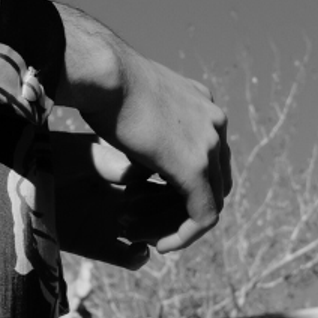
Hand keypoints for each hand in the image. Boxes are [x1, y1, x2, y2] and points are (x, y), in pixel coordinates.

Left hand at [50, 133, 191, 266]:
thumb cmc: (40, 158)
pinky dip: (138, 258)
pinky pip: (128, 257)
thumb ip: (109, 161)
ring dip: (154, 235)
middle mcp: (121, 194)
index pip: (162, 179)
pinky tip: (136, 250)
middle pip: (163, 208)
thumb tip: (145, 172)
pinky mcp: (96, 245)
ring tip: (135, 230)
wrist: (7, 185)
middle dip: (166, 214)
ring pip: (151, 232)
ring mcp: (110, 220)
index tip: (163, 187)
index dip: (170, 186)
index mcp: (121, 167)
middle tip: (149, 213)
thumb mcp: (76, 154)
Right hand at [55, 8, 231, 252]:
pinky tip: (163, 245)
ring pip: (212, 198)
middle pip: (216, 177)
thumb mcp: (132, 99)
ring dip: (184, 222)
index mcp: (201, 103)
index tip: (155, 196)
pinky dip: (187, 234)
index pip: (207, 152)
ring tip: (157, 239)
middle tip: (158, 224)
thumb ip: (144, 120)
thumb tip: (133, 139)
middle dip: (188, 205)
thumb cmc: (102, 80)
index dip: (185, 180)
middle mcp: (214, 121)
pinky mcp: (195, 167)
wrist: (103, 72)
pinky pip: (204, 214)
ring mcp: (210, 143)